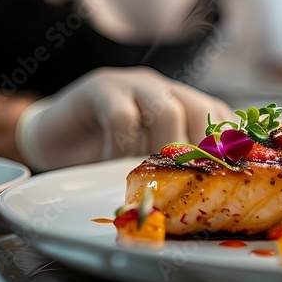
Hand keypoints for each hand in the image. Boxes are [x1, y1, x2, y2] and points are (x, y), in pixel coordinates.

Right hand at [15, 67, 232, 170]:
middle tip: (185, 182)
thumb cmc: (102, 151)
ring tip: (146, 175)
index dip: (229, 143)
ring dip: (161, 151)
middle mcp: (162, 88)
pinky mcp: (100, 89)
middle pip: (201, 109)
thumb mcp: (142, 156)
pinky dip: (121, 149)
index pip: (219, 114)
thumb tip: (204, 196)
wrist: (50, 133)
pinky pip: (122, 118)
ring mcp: (132, 85)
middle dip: (199, 151)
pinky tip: (111, 166)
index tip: (231, 175)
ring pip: (166, 110)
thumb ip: (169, 164)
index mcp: (179, 101)